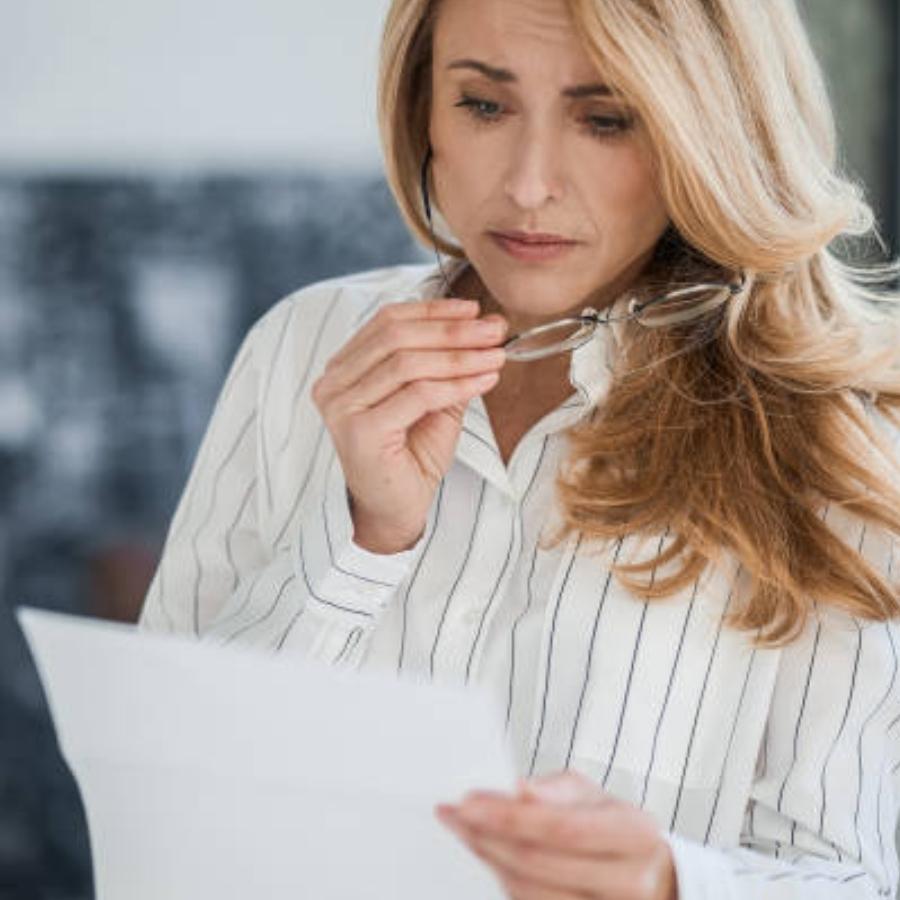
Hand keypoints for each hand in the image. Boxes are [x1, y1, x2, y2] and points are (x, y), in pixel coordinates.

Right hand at [311, 298, 506, 553]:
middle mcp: (333, 383)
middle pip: (397, 337)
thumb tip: (486, 328)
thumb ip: (448, 365)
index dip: (432, 310)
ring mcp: (341, 407)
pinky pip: (417, 394)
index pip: (387, 321)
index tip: (474, 310)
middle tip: (494, 331)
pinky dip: (457, 383)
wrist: (394, 510)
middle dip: (452, 331)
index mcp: (343, 368)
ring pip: (408, 363)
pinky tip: (485, 380)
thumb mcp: (433, 401)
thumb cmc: (410, 457)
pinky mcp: (359, 431)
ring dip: (460, 356)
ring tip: (496, 355)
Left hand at [436, 771, 677, 899]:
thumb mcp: (594, 794)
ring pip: (528, 891)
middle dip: (487, 834)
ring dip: (487, 858)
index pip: (562, 828)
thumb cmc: (612, 826)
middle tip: (453, 813)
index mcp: (634, 834)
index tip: (468, 801)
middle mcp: (628, 880)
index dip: (510, 816)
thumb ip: (557, 790)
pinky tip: (486, 853)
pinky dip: (501, 879)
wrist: (646, 874)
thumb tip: (521, 790)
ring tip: (464, 829)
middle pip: (538, 862)